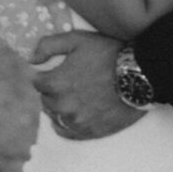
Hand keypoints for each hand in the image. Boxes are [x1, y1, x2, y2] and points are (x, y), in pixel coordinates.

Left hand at [28, 30, 142, 138]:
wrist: (140, 74)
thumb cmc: (109, 53)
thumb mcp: (77, 39)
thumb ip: (49, 45)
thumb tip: (31, 59)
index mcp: (56, 83)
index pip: (38, 82)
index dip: (47, 74)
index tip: (58, 71)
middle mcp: (63, 105)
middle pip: (46, 100)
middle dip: (53, 91)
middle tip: (69, 82)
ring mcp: (76, 120)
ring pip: (55, 116)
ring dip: (60, 107)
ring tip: (74, 97)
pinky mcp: (90, 131)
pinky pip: (66, 132)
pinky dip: (66, 123)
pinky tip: (74, 114)